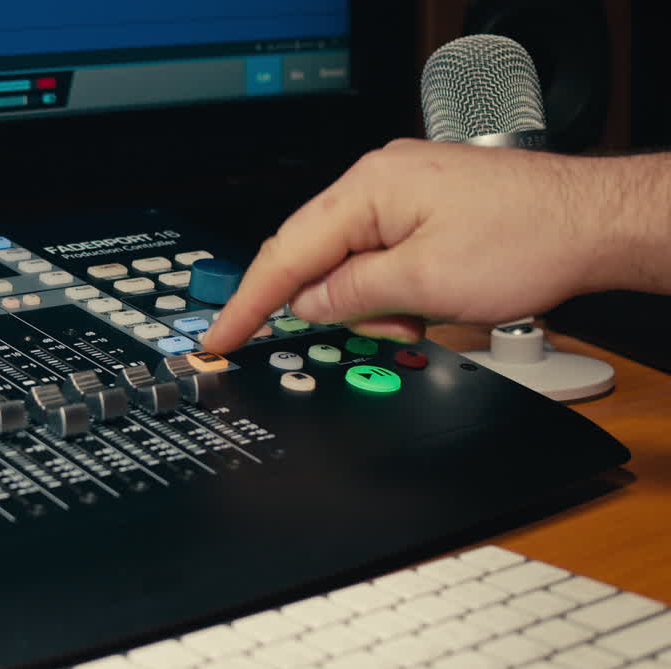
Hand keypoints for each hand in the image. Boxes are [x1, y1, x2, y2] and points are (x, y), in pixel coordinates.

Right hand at [201, 139, 641, 353]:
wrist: (598, 221)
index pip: (284, 254)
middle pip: (310, 254)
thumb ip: (349, 295)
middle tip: (333, 337)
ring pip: (347, 260)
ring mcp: (401, 191)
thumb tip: (305, 304)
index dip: (246, 304)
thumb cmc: (531, 238)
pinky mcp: (422, 206)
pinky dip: (384, 289)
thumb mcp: (425, 285)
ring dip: (364, 303)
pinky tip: (415, 305)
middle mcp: (377, 181)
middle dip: (316, 306)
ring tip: (411, 320)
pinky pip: (377, 254)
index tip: (219, 337)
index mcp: (367, 190)